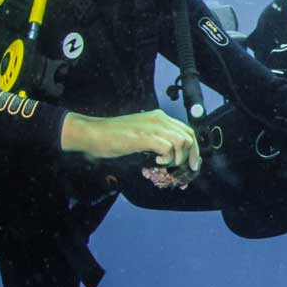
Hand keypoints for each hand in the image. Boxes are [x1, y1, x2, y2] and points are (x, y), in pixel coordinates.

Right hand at [61, 109, 199, 173]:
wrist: (92, 133)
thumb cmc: (112, 136)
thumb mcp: (140, 135)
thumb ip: (156, 141)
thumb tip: (170, 156)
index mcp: (159, 117)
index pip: (187, 131)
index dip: (193, 148)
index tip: (192, 163)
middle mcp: (159, 119)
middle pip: (189, 136)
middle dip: (191, 156)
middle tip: (186, 169)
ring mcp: (153, 127)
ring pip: (182, 142)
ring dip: (178, 158)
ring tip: (165, 164)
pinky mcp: (145, 137)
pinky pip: (168, 148)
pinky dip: (167, 158)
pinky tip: (156, 162)